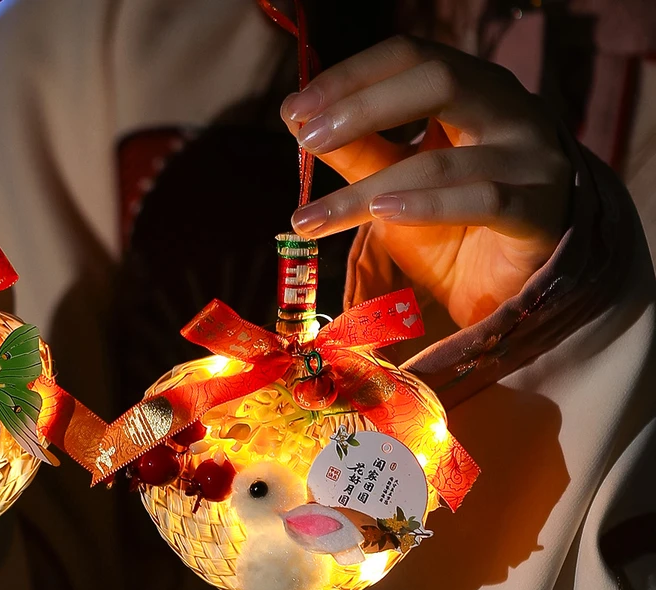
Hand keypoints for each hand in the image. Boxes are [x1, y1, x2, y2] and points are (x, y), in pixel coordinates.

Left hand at [282, 36, 572, 327]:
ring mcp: (531, 159)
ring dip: (368, 190)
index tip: (294, 109)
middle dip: (363, 108)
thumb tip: (295, 118)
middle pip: (439, 80)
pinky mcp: (538, 212)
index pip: (411, 57)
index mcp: (473, 89)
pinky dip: (427, 207)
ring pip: (443, 160)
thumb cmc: (451, 227)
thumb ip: (355, 150)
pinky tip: (384, 215)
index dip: (351, 76)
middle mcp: (509, 110)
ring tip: (313, 217)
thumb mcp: (392, 183)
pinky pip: (482, 200)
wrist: (505, 289)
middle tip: (308, 141)